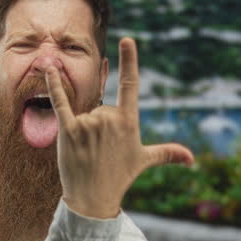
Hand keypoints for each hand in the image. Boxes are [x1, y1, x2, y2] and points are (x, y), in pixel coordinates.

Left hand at [45, 37, 194, 218]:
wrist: (93, 199)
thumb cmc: (118, 178)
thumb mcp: (144, 161)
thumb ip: (167, 153)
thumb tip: (192, 159)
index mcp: (129, 121)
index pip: (130, 84)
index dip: (129, 61)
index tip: (127, 40)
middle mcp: (110, 119)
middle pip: (101, 109)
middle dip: (98, 128)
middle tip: (99, 151)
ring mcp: (89, 124)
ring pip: (85, 115)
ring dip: (83, 132)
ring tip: (87, 153)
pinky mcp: (69, 130)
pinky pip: (60, 103)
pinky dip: (53, 86)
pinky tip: (48, 68)